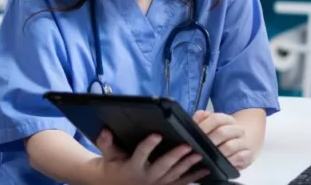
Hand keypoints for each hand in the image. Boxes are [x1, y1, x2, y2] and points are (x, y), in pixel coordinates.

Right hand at [94, 129, 209, 184]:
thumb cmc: (114, 167)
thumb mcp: (108, 156)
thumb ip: (106, 143)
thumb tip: (105, 131)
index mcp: (133, 167)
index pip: (140, 155)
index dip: (148, 145)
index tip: (156, 135)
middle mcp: (146, 177)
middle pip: (162, 166)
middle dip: (175, 156)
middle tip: (186, 146)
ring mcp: (158, 183)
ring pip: (175, 174)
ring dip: (187, 165)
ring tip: (198, 154)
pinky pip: (182, 182)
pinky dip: (194, 176)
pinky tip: (205, 169)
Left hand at [193, 110, 253, 169]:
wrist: (243, 143)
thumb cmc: (222, 136)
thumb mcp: (212, 126)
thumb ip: (202, 120)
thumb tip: (198, 115)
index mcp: (228, 120)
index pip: (216, 119)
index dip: (204, 126)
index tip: (194, 134)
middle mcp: (237, 130)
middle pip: (222, 132)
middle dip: (209, 141)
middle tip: (198, 148)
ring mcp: (244, 142)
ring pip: (229, 146)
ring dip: (217, 152)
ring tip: (207, 157)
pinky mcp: (249, 155)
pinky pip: (240, 157)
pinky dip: (229, 161)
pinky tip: (221, 164)